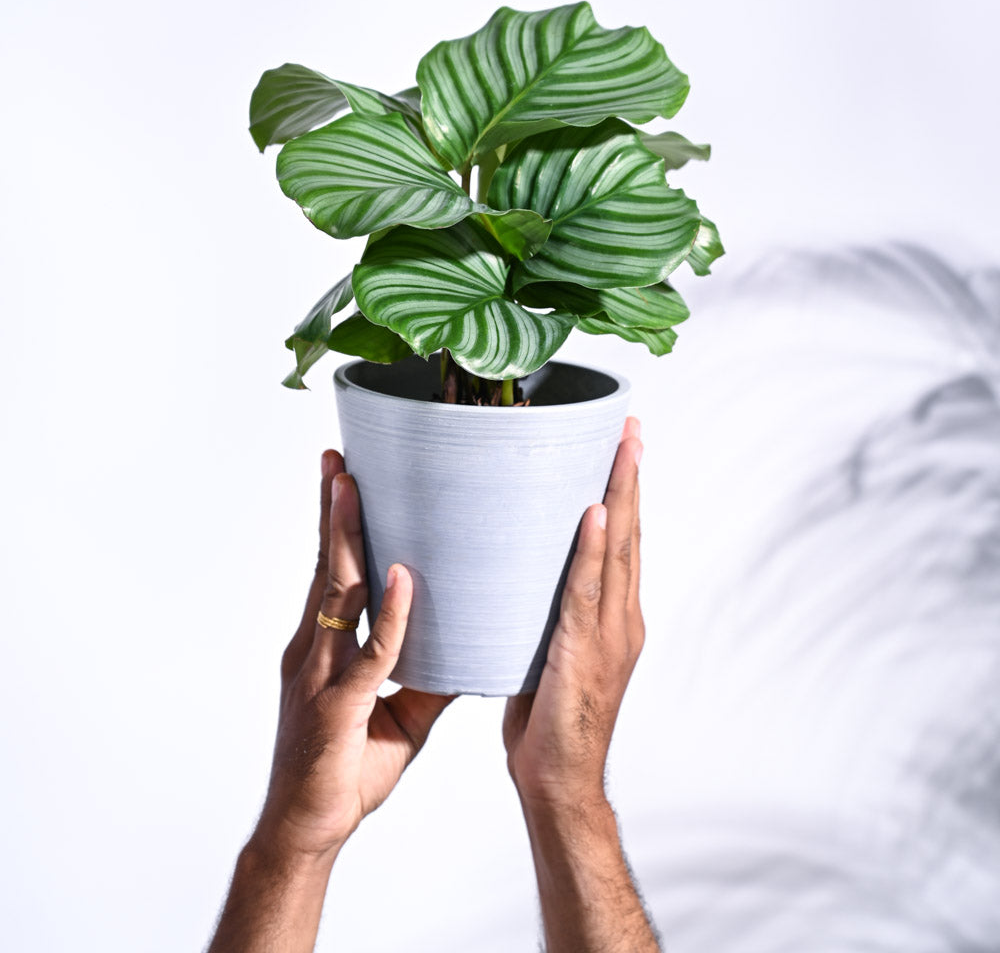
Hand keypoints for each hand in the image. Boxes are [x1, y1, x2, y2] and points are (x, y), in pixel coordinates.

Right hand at [253, 450, 453, 861]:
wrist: (307, 832)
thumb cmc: (344, 772)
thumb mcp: (400, 716)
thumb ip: (428, 676)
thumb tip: (467, 648)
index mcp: (325, 649)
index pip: (334, 574)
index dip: (339, 528)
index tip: (347, 481)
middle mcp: (315, 650)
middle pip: (327, 567)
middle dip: (333, 511)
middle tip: (339, 460)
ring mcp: (322, 675)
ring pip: (337, 592)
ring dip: (346, 537)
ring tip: (350, 487)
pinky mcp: (339, 706)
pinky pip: (371, 652)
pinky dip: (388, 613)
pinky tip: (401, 576)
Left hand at [501, 420, 657, 951]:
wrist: (559, 780)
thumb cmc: (548, 719)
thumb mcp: (548, 650)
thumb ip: (546, 609)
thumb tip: (516, 570)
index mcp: (613, 615)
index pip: (620, 541)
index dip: (622, 492)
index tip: (620, 446)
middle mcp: (621, 616)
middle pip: (628, 534)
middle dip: (628, 477)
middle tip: (629, 426)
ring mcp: (609, 633)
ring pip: (617, 552)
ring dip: (619, 496)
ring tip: (622, 447)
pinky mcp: (584, 652)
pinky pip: (586, 592)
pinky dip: (593, 552)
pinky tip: (594, 514)